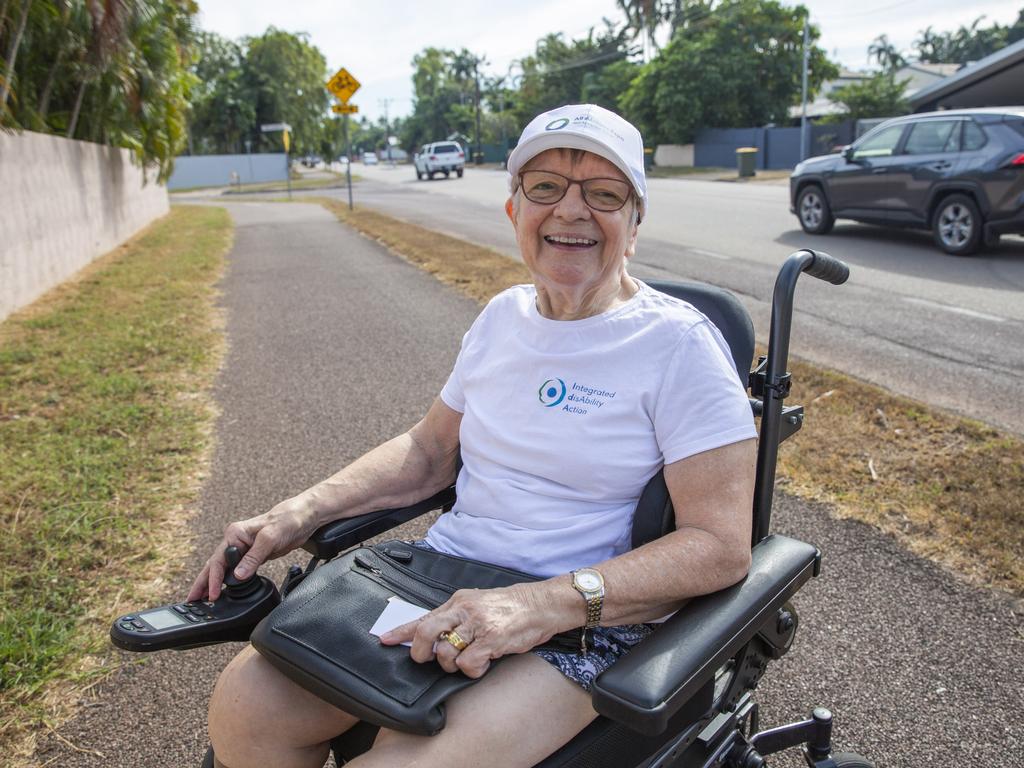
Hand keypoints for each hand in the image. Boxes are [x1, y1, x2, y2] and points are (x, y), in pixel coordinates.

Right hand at [187, 496, 318, 601]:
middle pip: (214, 565)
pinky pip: (236, 571)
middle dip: (202, 583)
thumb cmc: (287, 520)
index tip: (212, 595)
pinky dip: (228, 581)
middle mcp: (236, 541)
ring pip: (223, 569)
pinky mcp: (253, 556)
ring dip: (212, 583)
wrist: (304, 517)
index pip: (218, 560)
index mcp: (235, 534)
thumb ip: (253, 557)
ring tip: (201, 599)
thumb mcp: (270, 538)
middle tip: (191, 600)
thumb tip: (239, 575)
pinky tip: (223, 590)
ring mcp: (244, 549)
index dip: (213, 580)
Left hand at [380, 585, 558, 677]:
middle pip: (427, 633)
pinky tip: (483, 665)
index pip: (423, 617)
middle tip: (429, 660)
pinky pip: (468, 664)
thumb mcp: (478, 604)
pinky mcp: (492, 640)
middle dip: (422, 653)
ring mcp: (478, 625)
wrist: (541, 604)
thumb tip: (433, 633)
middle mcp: (464, 610)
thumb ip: (456, 617)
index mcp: (458, 601)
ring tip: (468, 660)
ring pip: (446, 653)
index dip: (401, 632)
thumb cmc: (510, 607)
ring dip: (453, 665)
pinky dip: (472, 671)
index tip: (384, 640)